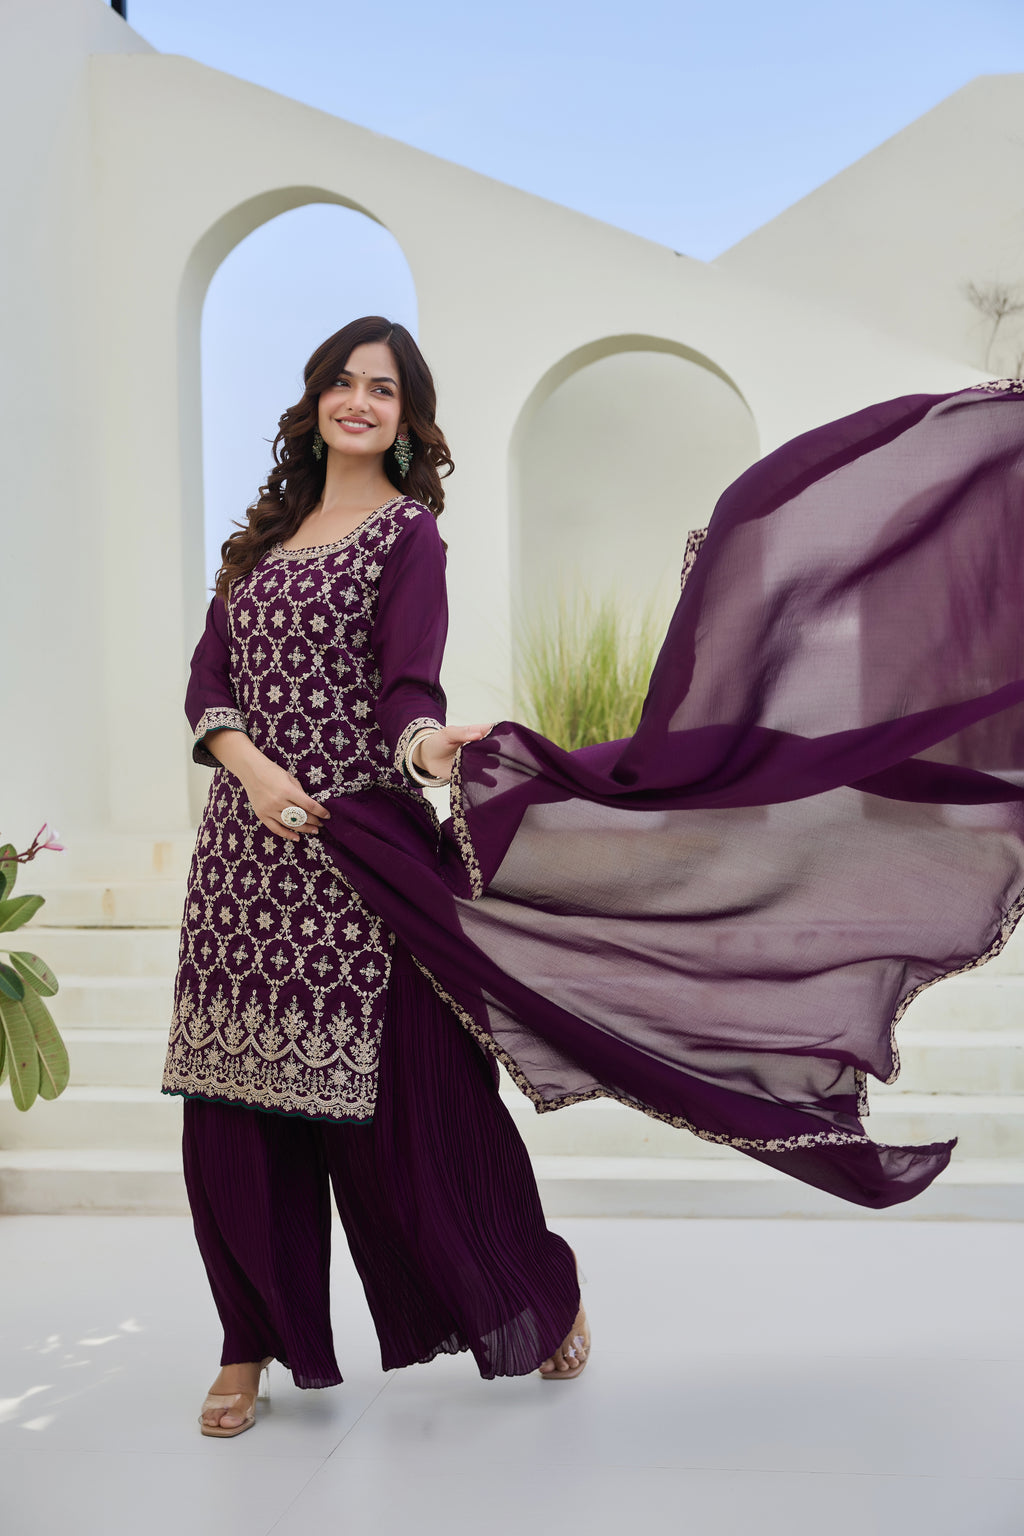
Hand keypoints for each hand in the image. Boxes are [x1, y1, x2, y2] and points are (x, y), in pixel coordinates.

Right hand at [205, 730, 328, 843]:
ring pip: (290, 824)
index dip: (320, 812)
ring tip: (313, 830)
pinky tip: (297, 838)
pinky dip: (287, 835)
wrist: (251, 771)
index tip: (327, 815)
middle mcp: (278, 802)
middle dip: (314, 821)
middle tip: (321, 824)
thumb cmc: (273, 772)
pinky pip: (276, 829)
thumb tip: (311, 806)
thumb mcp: (290, 778)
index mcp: (287, 790)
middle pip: (301, 816)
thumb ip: (300, 792)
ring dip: (304, 829)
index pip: (309, 805)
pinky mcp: (261, 815)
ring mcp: (269, 810)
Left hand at [413, 724, 492, 781]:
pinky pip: (482, 778)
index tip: (507, 733)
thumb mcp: (448, 733)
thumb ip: (462, 733)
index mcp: (475, 733)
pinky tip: (492, 781)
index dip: (500, 731)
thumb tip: (478, 734)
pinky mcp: (472, 774)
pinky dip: (488, 780)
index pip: (491, 730)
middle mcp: (479, 747)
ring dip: (493, 763)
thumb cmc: (438, 742)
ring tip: (492, 764)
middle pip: (494, 747)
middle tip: (497, 750)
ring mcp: (477, 761)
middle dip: (497, 749)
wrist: (428, 758)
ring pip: (491, 762)